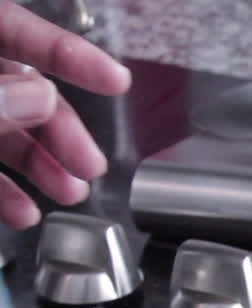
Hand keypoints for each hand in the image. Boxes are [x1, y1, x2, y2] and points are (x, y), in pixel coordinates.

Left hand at [0, 1, 130, 228]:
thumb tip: (40, 99)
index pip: (17, 28)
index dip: (71, 55)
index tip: (116, 80)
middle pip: (19, 89)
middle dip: (61, 131)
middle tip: (90, 163)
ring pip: (2, 131)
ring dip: (40, 167)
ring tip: (69, 193)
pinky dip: (2, 190)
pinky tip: (22, 210)